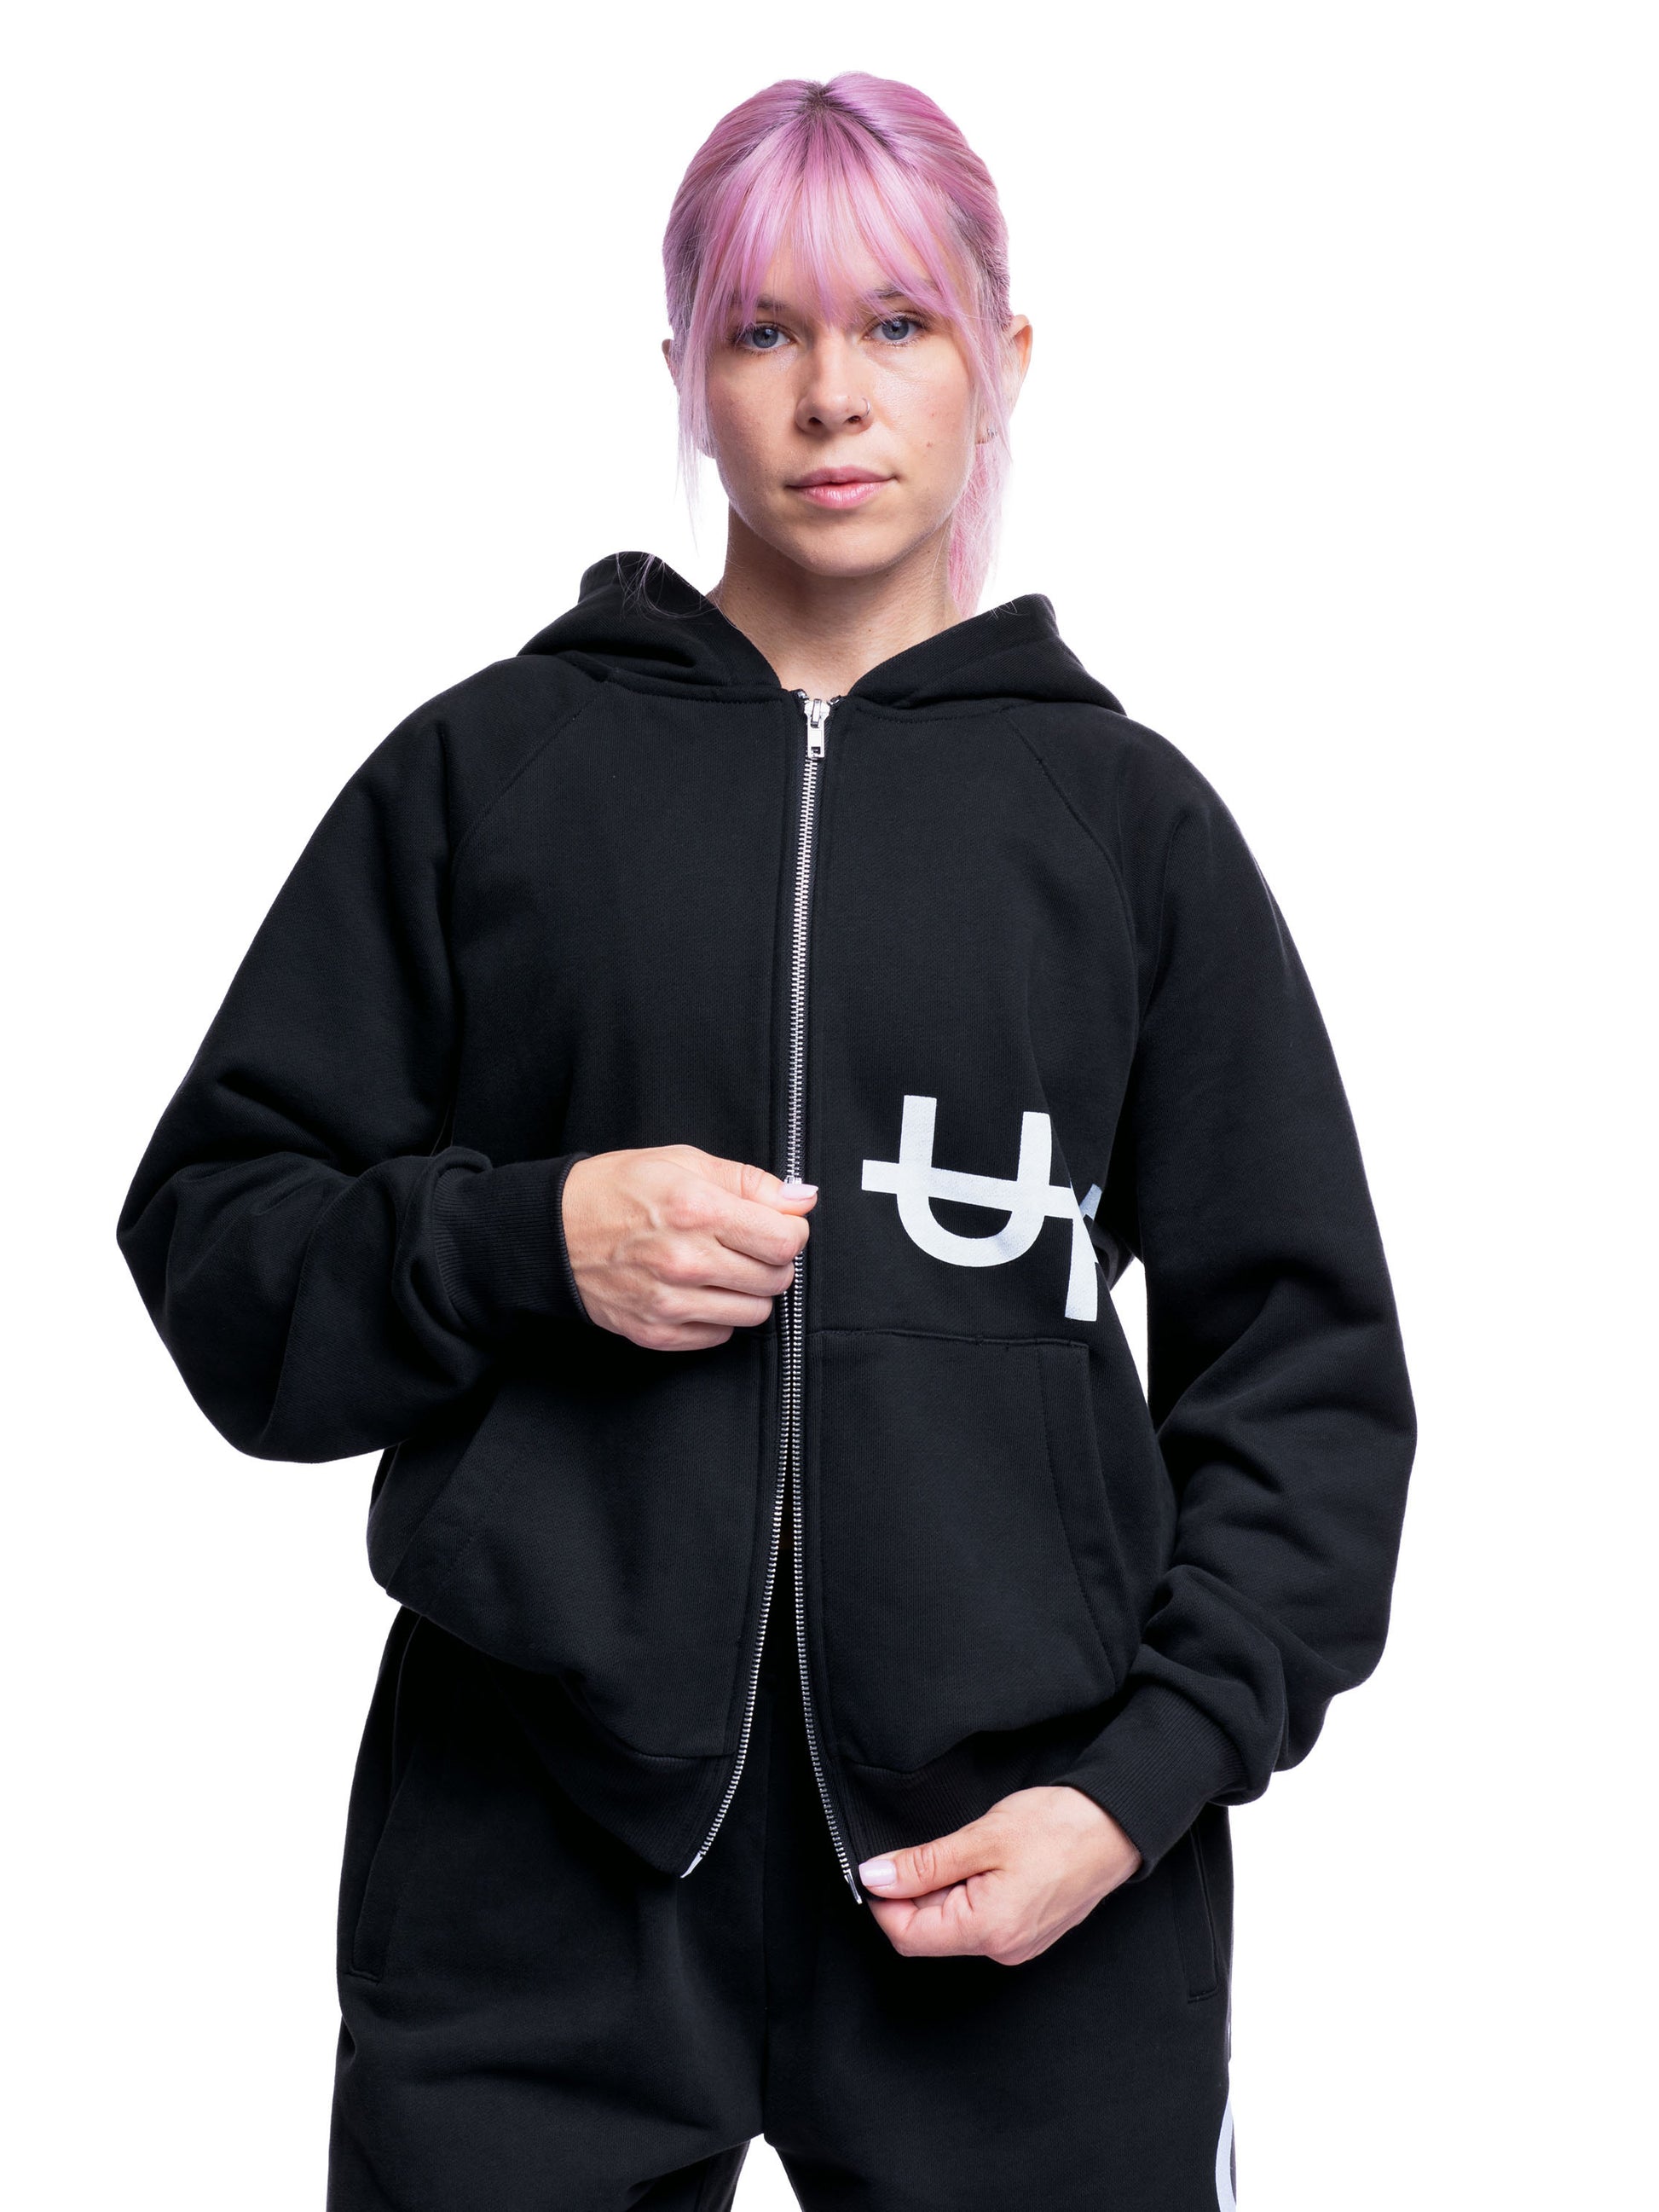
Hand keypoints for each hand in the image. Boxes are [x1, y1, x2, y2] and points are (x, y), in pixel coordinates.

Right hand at [560, 1145, 815, 1349]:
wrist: (551, 1232)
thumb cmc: (616, 1190)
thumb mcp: (682, 1162)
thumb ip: (750, 1182)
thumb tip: (804, 1200)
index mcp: (696, 1210)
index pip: (785, 1240)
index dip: (791, 1230)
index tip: (777, 1224)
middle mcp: (685, 1261)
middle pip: (776, 1278)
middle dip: (771, 1259)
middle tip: (745, 1243)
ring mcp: (670, 1303)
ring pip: (754, 1313)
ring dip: (748, 1290)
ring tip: (721, 1267)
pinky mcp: (656, 1333)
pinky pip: (720, 1336)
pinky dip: (718, 1315)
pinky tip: (697, 1290)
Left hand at [857, 1786, 1142, 1964]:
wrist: (1116, 1825)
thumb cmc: (1058, 1827)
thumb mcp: (981, 1837)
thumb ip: (924, 1864)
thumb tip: (876, 1878)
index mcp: (988, 1930)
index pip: (908, 1936)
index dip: (882, 1902)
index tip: (875, 1868)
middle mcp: (1003, 1949)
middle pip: (929, 1932)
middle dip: (912, 1893)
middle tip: (923, 1848)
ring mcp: (1018, 1943)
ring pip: (953, 1925)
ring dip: (940, 1891)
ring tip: (963, 1850)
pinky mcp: (1028, 1931)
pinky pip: (979, 1921)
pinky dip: (965, 1893)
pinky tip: (980, 1861)